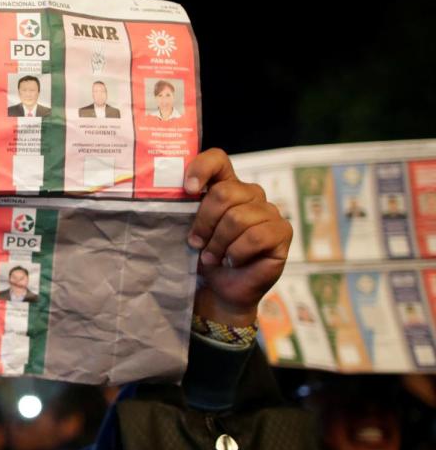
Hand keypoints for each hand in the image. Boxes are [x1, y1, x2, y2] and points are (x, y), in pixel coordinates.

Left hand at [185, 148, 291, 326]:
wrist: (220, 290)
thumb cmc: (204, 257)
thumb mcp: (190, 230)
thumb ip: (184, 209)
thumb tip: (167, 194)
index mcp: (226, 186)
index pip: (218, 159)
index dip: (202, 168)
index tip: (188, 189)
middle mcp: (250, 193)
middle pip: (224, 193)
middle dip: (204, 223)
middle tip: (196, 244)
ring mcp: (269, 211)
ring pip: (237, 218)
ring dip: (218, 244)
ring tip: (213, 258)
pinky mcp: (282, 231)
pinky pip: (255, 237)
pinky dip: (236, 254)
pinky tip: (233, 261)